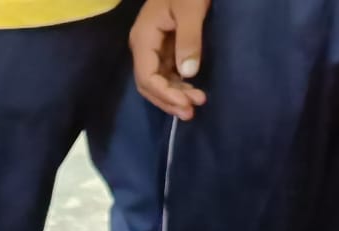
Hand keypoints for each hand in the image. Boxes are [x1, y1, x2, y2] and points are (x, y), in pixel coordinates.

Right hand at [129, 0, 210, 118]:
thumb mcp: (191, 9)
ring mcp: (152, 47)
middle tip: (192, 111)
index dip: (165, 94)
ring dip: (173, 95)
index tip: (187, 104)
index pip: (147, 77)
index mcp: (143, 38)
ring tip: (196, 104)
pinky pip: (165, 72)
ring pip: (157, 80)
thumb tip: (188, 74)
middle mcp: (142, 46)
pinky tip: (191, 91)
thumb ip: (189, 40)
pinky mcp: (163, 46)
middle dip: (168, 99)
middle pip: (148, 84)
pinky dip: (177, 85)